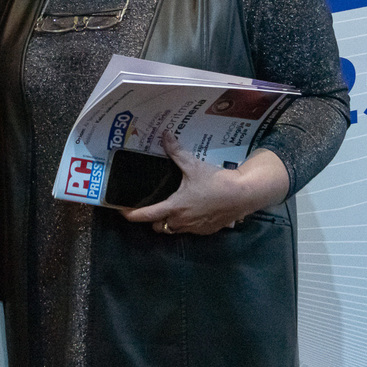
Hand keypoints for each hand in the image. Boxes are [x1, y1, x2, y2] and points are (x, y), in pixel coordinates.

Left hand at [122, 131, 289, 235]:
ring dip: (170, 223)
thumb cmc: (215, 181)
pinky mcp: (207, 231)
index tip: (123, 212)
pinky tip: (192, 211)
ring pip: (174, 230)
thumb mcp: (193, 164)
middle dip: (153, 220)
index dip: (133, 215)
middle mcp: (182, 221)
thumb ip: (176, 151)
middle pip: (159, 227)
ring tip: (171, 209)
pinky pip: (191, 230)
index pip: (147, 215)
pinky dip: (187, 224)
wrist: (243, 195)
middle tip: (152, 207)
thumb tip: (165, 135)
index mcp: (175, 206)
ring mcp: (195, 229)